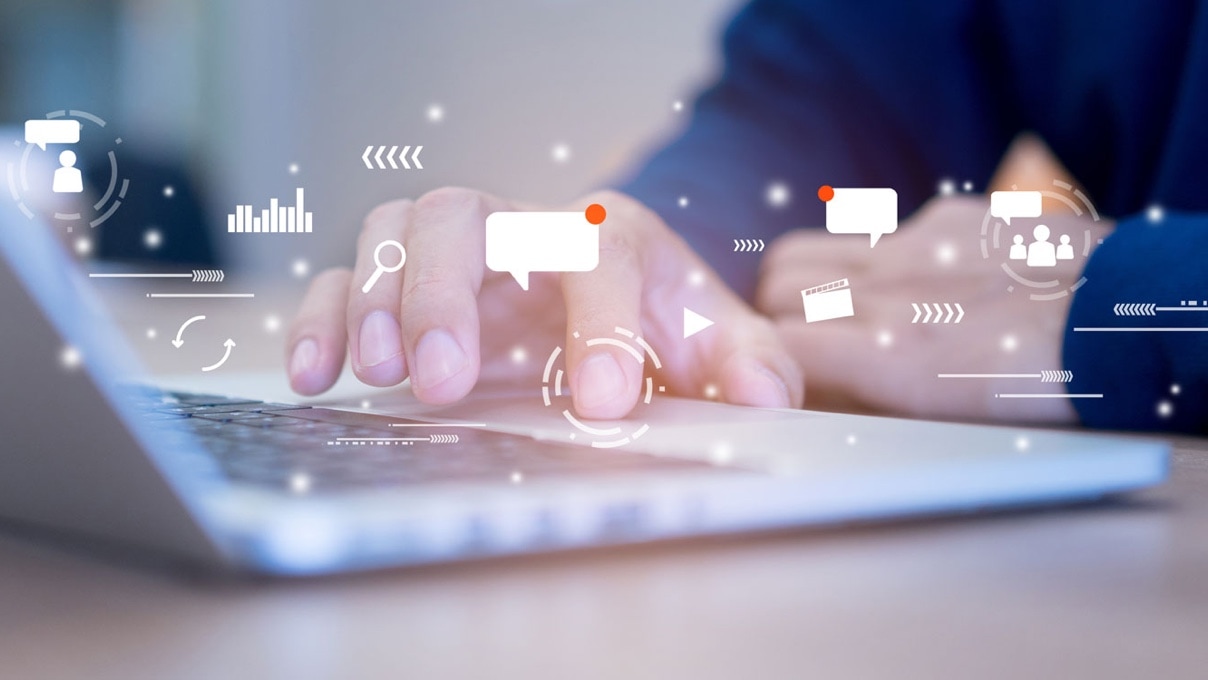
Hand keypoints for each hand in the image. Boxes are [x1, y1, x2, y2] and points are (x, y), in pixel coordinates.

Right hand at [286, 188, 802, 417]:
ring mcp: (457, 254)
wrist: (618, 304)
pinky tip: (316, 378)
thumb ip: (750, 365)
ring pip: (394, 230)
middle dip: (446, 294)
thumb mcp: (719, 345)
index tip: (599, 402)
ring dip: (378, 299)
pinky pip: (343, 277)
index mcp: (608, 236)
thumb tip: (766, 398)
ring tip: (381, 372)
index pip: (595, 258)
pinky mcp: (405, 287)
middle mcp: (522, 229)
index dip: (598, 325)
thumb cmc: (664, 326)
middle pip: (465, 218)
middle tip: (441, 382)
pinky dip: (323, 319)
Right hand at [756, 195, 1111, 422]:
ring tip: (835, 310)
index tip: (777, 382)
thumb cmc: (1047, 385)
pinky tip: (918, 283)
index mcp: (883, 352)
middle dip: (774, 317)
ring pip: (807, 250)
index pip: (770, 344)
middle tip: (799, 344)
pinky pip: (880, 230)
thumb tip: (818, 397)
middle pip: (774, 284)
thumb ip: (867, 397)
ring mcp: (913, 244)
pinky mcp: (950, 217)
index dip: (765, 366)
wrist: (1129, 319)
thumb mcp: (942, 418)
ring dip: (804, 282)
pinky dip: (876, 259)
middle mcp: (886, 288)